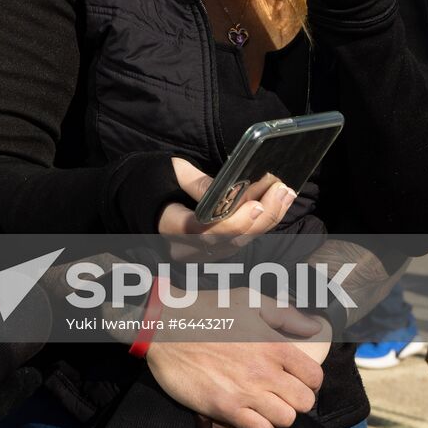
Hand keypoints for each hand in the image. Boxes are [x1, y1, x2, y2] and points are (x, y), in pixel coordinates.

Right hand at [158, 159, 295, 259]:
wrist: (142, 199)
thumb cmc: (158, 181)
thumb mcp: (173, 172)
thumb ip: (200, 182)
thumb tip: (232, 189)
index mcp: (168, 225)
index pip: (201, 231)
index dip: (232, 222)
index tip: (257, 204)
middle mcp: (184, 248)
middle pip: (228, 241)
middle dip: (260, 218)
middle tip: (281, 190)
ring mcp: (199, 255)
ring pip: (239, 244)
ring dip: (267, 220)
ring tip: (285, 194)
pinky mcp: (213, 253)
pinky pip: (241, 243)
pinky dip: (261, 224)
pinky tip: (276, 204)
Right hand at [193, 306, 331, 427]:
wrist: (164, 326)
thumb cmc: (205, 310)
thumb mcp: (248, 300)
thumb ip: (285, 314)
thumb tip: (314, 327)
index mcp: (273, 344)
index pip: (314, 377)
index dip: (308, 382)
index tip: (294, 380)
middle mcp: (264, 370)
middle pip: (304, 402)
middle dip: (295, 400)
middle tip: (279, 394)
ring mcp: (245, 390)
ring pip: (285, 419)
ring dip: (277, 415)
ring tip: (263, 406)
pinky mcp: (225, 407)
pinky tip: (249, 415)